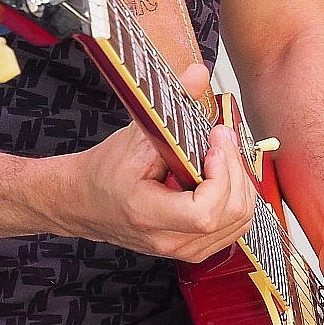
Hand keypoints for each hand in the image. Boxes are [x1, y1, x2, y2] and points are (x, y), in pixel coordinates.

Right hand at [50, 64, 255, 262]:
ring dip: (239, 182)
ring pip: (239, 223)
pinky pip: (233, 227)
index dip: (221, 178)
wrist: (84, 201)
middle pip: (230, 215)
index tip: (214, 146)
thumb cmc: (103, 172)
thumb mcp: (135, 134)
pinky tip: (221, 174)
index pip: (204, 213)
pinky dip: (235, 197)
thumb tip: (199, 75)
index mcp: (147, 214)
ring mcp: (182, 249)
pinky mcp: (193, 248)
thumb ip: (172, 105)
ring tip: (222, 153)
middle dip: (235, 170)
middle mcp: (167, 239)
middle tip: (222, 139)